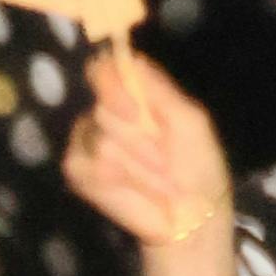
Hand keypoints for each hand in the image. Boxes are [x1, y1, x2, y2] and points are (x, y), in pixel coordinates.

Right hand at [62, 42, 230, 265]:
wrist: (189, 216)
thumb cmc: (197, 166)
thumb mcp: (189, 120)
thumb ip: (159, 89)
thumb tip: (128, 59)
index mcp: (136, 94)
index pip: (106, 70)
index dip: (115, 85)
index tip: (140, 112)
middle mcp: (107, 113)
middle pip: (105, 106)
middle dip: (139, 137)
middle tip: (164, 159)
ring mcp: (89, 142)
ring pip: (100, 139)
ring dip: (135, 165)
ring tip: (156, 179)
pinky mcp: (79, 171)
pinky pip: (87, 166)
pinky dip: (115, 182)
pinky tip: (133, 189)